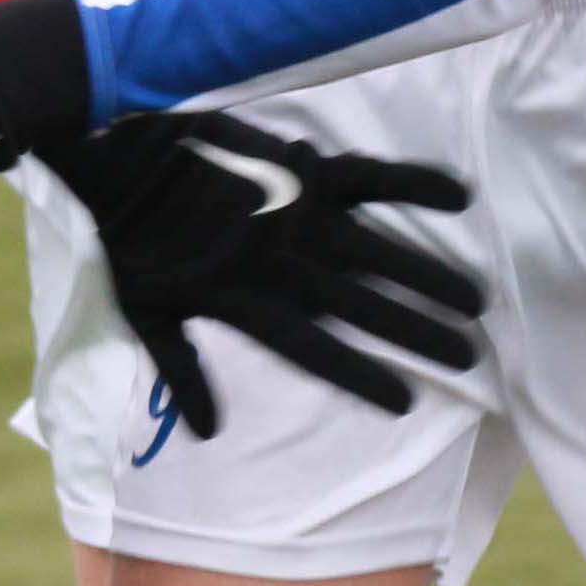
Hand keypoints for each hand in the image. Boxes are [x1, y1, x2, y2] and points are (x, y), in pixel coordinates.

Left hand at [58, 110, 484, 437]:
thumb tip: (209, 431)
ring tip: (475, 303)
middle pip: (362, 306)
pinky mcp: (302, 165)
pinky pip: (370, 177)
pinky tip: (461, 199)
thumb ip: (180, 370)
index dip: (360, 376)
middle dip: (416, 333)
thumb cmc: (123, 238)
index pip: (314, 349)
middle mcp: (281, 261)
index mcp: (244, 300)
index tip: (405, 401)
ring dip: (428, 277)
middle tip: (468, 356)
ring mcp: (295, 210)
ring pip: (377, 251)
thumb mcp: (142, 312)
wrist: (110, 154)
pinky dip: (414, 185)